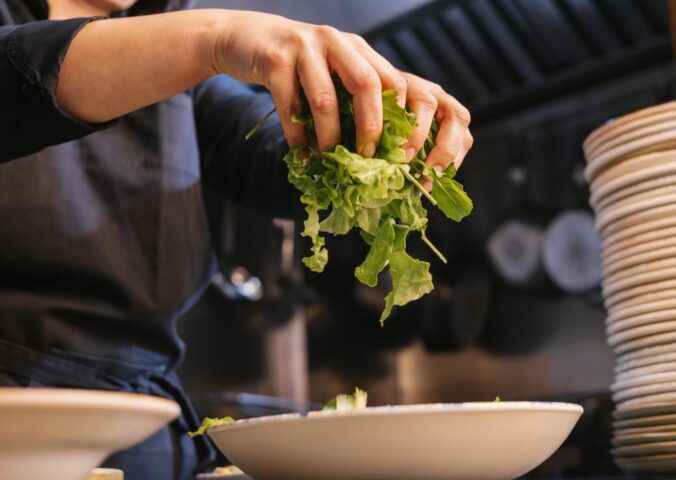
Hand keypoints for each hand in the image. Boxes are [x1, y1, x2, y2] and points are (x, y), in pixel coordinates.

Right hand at [212, 12, 471, 170]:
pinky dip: (297, 136)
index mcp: (356, 48)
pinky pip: (289, 105)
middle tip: (366, 159)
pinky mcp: (274, 60)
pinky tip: (301, 155)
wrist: (244, 38)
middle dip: (370, 127)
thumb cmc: (295, 65)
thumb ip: (351, 97)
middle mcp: (335, 42)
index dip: (400, 119)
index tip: (397, 152)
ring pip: (325, 99)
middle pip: (366, 85)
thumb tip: (375, 152)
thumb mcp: (330, 70)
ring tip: (329, 162)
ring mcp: (303, 47)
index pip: (393, 80)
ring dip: (329, 137)